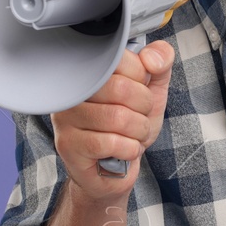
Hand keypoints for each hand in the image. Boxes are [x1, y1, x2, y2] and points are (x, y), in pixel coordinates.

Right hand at [49, 39, 174, 209]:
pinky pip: (109, 143)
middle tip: (138, 117)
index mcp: (91, 68)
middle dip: (143, 107)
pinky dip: (129, 149)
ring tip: (132, 135)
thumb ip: (160, 62)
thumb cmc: (131, 124)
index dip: (142, 78)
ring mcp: (65, 117)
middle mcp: (72, 88)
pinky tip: (123, 150)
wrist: (117, 168)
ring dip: (138, 131)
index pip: (121, 59)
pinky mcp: (68, 145)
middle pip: (120, 88)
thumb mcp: (152, 89)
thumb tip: (151, 57)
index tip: (138, 91)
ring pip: (117, 118)